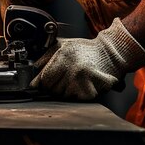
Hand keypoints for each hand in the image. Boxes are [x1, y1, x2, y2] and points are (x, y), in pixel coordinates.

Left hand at [30, 18, 144, 99]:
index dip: (41, 83)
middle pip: (51, 89)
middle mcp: (72, 69)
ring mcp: (81, 81)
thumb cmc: (84, 49)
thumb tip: (33, 72)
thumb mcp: (61, 45)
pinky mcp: (90, 91)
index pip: (44, 78)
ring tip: (73, 79)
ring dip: (65, 90)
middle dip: (53, 86)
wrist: (111, 54)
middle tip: (62, 78)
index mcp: (63, 56)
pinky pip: (75, 99)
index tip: (38, 85)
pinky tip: (81, 84)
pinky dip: (76, 94)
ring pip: (62, 95)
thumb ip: (45, 57)